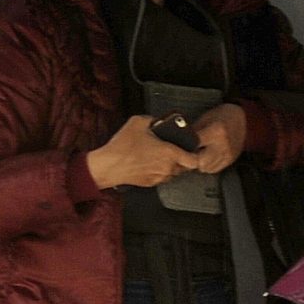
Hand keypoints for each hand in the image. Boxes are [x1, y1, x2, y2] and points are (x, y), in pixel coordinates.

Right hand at [86, 114, 200, 189]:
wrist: (109, 166)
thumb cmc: (122, 146)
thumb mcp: (138, 122)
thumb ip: (153, 120)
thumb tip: (159, 120)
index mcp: (169, 153)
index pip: (194, 160)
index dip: (194, 155)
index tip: (191, 150)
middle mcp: (167, 168)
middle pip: (184, 167)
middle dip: (181, 159)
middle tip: (172, 149)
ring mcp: (159, 177)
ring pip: (173, 173)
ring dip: (170, 165)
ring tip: (159, 156)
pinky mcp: (151, 183)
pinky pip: (162, 177)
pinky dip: (159, 171)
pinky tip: (149, 162)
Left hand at [187, 102, 248, 173]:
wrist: (241, 119)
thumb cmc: (221, 117)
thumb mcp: (204, 119)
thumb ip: (192, 132)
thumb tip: (179, 143)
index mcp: (216, 132)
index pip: (194, 146)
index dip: (184, 149)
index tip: (180, 149)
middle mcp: (223, 145)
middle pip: (200, 162)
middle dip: (191, 160)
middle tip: (188, 154)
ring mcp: (228, 154)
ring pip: (206, 168)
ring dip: (199, 163)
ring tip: (198, 154)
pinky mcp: (230, 160)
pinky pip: (214, 169)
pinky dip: (207, 165)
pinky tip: (206, 157)